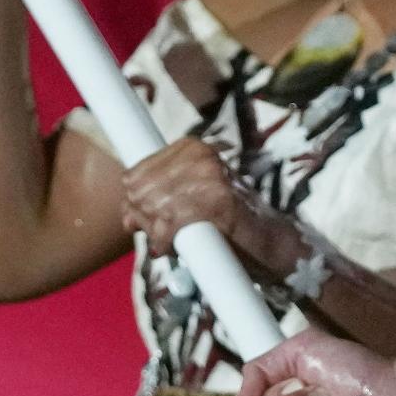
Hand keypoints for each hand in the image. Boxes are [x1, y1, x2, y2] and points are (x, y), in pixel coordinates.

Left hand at [119, 134, 258, 258]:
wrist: (270, 241)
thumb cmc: (227, 222)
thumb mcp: (189, 202)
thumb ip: (156, 203)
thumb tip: (126, 218)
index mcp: (191, 147)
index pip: (135, 174)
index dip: (134, 202)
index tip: (143, 221)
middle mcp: (200, 155)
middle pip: (140, 191)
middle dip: (143, 219)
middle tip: (158, 236)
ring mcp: (210, 175)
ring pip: (153, 207)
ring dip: (155, 232)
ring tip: (169, 242)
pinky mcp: (219, 200)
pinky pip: (172, 222)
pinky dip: (167, 240)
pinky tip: (172, 247)